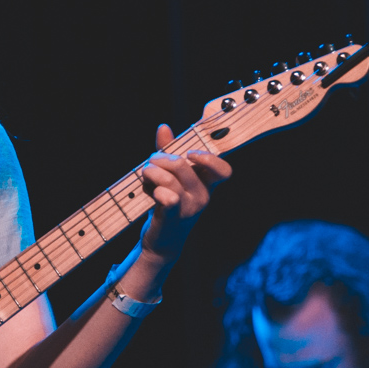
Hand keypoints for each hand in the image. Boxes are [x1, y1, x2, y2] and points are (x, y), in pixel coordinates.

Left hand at [138, 124, 230, 263]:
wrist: (161, 240)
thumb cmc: (166, 202)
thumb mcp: (169, 175)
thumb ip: (168, 151)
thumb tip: (164, 127)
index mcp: (206, 185)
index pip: (223, 170)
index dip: (208, 158)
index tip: (189, 154)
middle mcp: (203, 196)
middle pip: (181, 164)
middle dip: (159, 159)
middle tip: (150, 163)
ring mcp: (189, 208)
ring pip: (167, 177)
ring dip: (150, 172)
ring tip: (145, 176)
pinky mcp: (173, 216)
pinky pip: (165, 196)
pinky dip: (152, 189)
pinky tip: (150, 192)